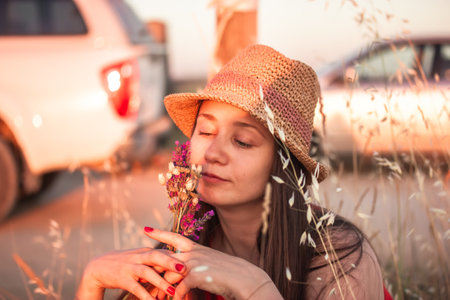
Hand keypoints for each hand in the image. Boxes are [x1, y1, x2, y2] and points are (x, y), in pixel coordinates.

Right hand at [75, 246, 185, 299]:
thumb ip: (156, 261)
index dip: (177, 257)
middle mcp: (138, 257)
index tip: (191, 263)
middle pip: (156, 256)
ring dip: (160, 282)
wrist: (98, 268)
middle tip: (185, 270)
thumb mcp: (140, 258)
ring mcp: (130, 267)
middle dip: (171, 263)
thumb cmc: (125, 263)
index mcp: (145, 251)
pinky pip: (135, 288)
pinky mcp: (122, 279)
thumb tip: (176, 263)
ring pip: (146, 272)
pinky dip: (144, 296)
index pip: (164, 252)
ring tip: (172, 291)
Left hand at [144, 227, 278, 299]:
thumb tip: (184, 271)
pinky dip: (175, 297)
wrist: (244, 278)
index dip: (159, 233)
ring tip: (155, 299)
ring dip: (161, 290)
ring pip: (168, 275)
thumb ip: (195, 265)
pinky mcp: (196, 276)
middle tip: (141, 278)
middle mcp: (193, 253)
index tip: (146, 229)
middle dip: (152, 269)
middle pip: (165, 259)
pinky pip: (178, 289)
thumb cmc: (229, 273)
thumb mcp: (210, 264)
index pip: (174, 237)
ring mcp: (194, 263)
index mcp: (197, 248)